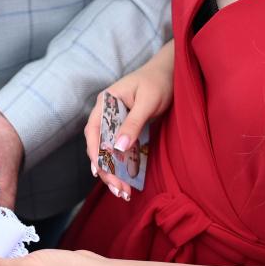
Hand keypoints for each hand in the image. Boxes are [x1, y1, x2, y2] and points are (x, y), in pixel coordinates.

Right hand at [83, 43, 173, 200]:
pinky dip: (123, 166)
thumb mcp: (148, 102)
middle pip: (98, 145)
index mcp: (105, 103)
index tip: (102, 174)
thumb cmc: (158, 82)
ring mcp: (116, 123)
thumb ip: (133, 124)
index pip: (93, 132)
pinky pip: (120, 151)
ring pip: (108, 151)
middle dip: (106, 170)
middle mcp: (106, 114)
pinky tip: (127, 181)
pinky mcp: (127, 130)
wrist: (170, 73)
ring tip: (122, 192)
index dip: (95, 154)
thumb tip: (118, 148)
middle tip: (118, 190)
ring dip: (113, 172)